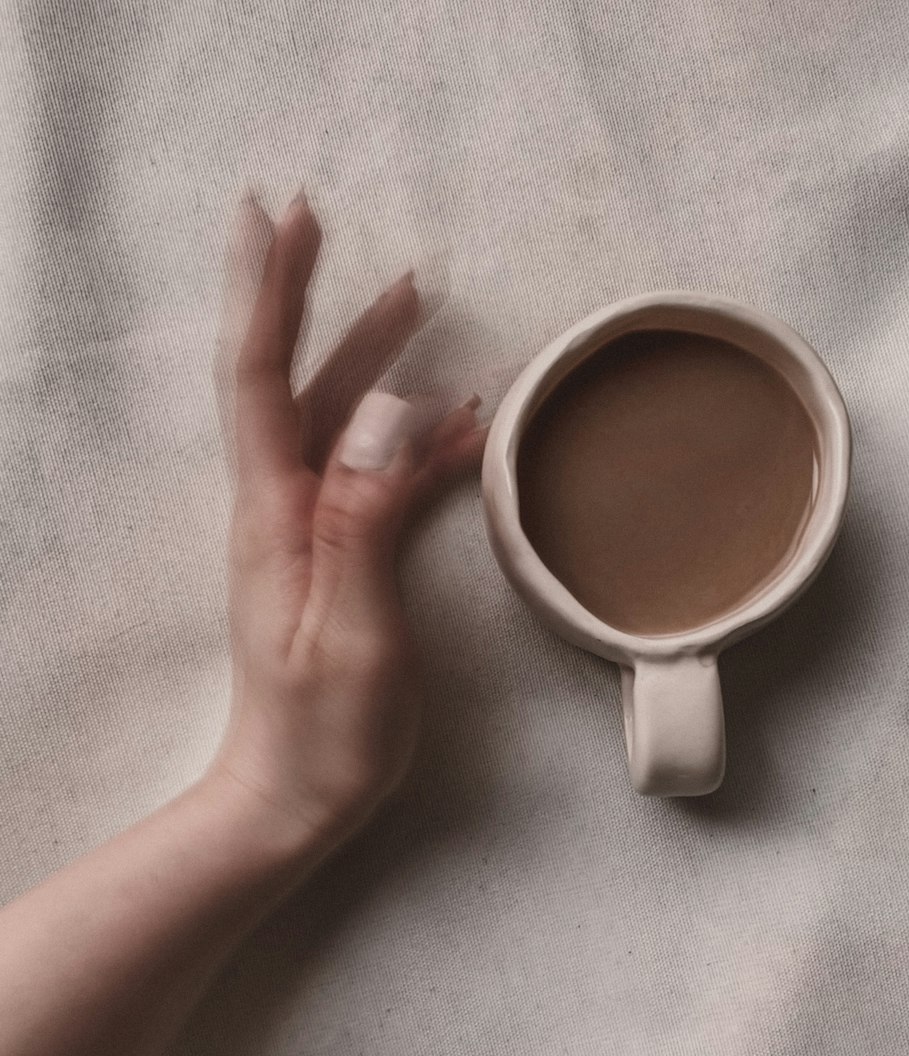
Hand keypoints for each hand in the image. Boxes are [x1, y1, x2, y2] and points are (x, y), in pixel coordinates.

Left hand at [206, 190, 485, 854]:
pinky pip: (378, 477)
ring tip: (418, 295)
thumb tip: (386, 415)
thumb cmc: (323, 731)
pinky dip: (415, 439)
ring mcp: (310, 533)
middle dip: (315, 298)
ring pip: (340, 421)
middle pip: (296, 381)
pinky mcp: (340, 558)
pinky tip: (458, 420)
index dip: (269, 293)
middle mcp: (283, 510)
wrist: (294, 796)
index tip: (277, 218)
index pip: (262, 379)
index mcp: (277, 516)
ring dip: (373, 356)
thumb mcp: (350, 631)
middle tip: (329, 221)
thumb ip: (364, 522)